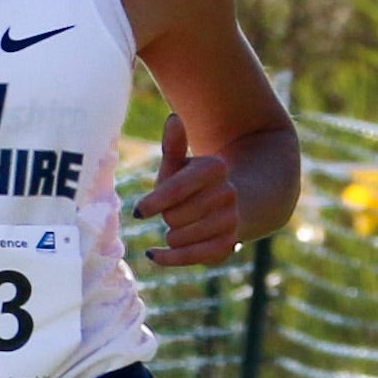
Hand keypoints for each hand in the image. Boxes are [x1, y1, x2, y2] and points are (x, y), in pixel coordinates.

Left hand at [135, 112, 244, 266]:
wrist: (238, 202)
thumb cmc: (196, 183)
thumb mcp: (182, 165)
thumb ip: (174, 146)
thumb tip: (173, 120)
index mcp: (214, 168)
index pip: (176, 189)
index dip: (154, 203)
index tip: (139, 212)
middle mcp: (227, 193)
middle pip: (173, 216)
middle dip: (166, 216)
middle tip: (176, 211)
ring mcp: (230, 220)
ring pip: (179, 236)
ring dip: (171, 234)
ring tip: (182, 225)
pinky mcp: (229, 245)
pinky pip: (191, 258)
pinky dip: (170, 257)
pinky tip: (154, 254)